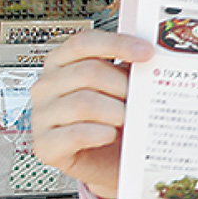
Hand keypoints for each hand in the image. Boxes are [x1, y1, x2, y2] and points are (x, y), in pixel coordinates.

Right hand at [30, 30, 153, 198]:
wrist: (109, 156)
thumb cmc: (115, 116)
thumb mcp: (122, 86)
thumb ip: (130, 68)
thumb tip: (155, 58)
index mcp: (63, 62)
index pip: (84, 42)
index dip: (117, 44)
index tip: (147, 52)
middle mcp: (48, 85)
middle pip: (88, 72)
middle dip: (122, 85)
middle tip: (140, 98)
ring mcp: (42, 115)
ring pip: (84, 103)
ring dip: (116, 111)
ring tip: (128, 119)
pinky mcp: (45, 145)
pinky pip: (76, 134)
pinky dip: (102, 133)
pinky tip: (112, 134)